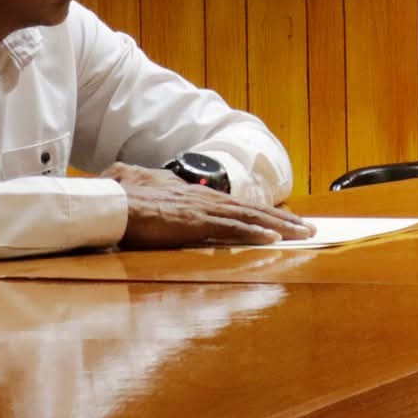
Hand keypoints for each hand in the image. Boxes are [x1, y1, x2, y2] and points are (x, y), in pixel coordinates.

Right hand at [103, 163, 315, 248]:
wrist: (108, 203)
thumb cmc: (120, 198)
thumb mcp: (135, 186)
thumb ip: (145, 184)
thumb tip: (132, 177)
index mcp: (194, 196)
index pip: (236, 205)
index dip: (261, 213)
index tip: (282, 220)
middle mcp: (205, 200)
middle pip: (253, 210)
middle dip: (283, 219)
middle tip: (309, 228)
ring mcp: (202, 211)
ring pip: (250, 218)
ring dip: (280, 226)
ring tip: (304, 234)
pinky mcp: (196, 224)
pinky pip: (232, 230)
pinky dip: (255, 234)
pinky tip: (274, 240)